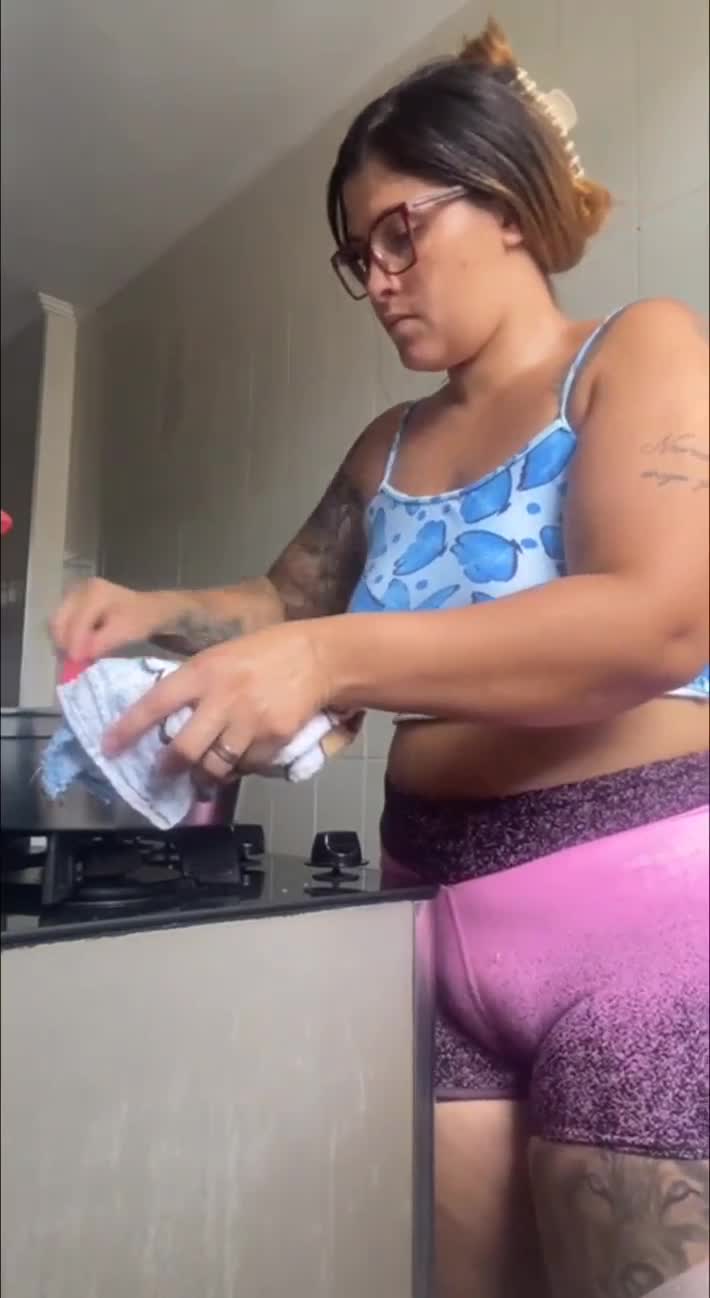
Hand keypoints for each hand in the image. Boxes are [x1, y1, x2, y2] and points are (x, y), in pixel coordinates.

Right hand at [50, 579, 191, 660]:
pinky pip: (63, 620)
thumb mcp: (123, 633)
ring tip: (75, 654)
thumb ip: (100, 642)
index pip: (76, 623)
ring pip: (58, 621)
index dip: (74, 645)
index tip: (76, 663)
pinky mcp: (75, 602)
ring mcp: (76, 593)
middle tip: (72, 661)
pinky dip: (67, 635)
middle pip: (58, 620)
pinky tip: (77, 646)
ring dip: (64, 639)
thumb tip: (79, 654)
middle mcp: (80, 589)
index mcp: (93, 593)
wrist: (150, 609)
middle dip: (64, 642)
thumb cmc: (140, 619)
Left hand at [102, 622, 329, 781]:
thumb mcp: (220, 656)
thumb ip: (195, 685)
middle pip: (183, 750)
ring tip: (199, 779)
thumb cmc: (264, 652)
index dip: (129, 729)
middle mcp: (223, 698)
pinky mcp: (274, 738)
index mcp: (203, 672)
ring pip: (214, 766)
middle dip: (168, 769)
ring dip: (203, 778)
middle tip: (163, 774)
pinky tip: (239, 761)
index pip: (156, 704)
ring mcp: (250, 722)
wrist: (317, 657)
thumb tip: (169, 719)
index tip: (109, 747)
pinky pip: (247, 766)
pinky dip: (239, 769)